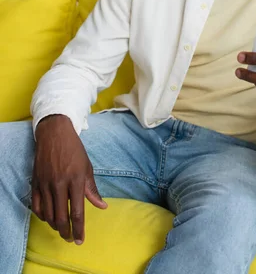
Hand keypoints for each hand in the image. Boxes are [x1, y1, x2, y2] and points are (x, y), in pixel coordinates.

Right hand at [32, 115, 106, 244]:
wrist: (55, 134)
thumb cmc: (74, 150)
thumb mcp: (87, 168)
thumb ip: (92, 189)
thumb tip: (102, 206)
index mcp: (75, 180)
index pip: (76, 211)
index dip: (79, 228)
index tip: (80, 240)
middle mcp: (59, 184)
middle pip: (60, 217)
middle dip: (66, 232)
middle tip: (70, 238)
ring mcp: (45, 184)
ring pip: (48, 214)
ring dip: (55, 226)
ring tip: (62, 228)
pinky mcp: (35, 182)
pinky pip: (36, 206)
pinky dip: (42, 216)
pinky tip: (49, 217)